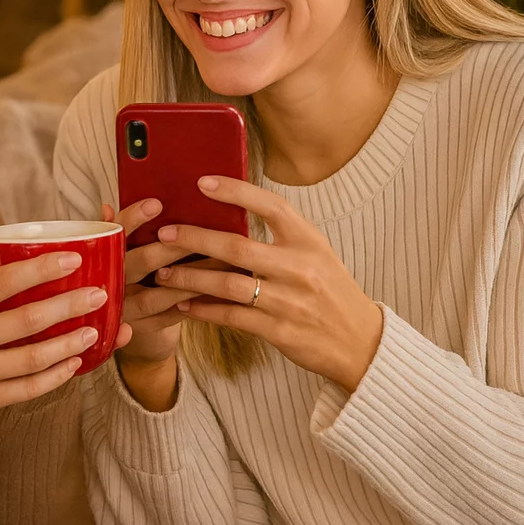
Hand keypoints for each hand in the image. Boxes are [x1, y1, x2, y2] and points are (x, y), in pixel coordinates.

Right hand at [0, 233, 117, 455]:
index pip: (1, 283)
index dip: (40, 269)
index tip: (71, 259)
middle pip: (27, 320)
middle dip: (68, 305)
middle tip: (99, 294)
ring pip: (32, 359)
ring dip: (68, 344)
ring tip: (95, 330)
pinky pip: (23, 391)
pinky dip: (52, 379)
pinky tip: (72, 366)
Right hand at [100, 200, 197, 409]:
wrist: (132, 324)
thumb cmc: (135, 275)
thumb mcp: (125, 250)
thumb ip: (121, 230)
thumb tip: (109, 207)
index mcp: (103, 257)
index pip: (114, 233)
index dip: (133, 218)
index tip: (157, 203)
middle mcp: (108, 284)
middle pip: (137, 262)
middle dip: (170, 248)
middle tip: (201, 235)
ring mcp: (125, 309)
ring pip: (156, 295)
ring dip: (189, 279)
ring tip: (221, 262)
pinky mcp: (144, 329)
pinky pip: (170, 316)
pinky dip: (194, 304)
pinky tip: (218, 291)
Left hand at [155, 177, 382, 392]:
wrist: (360, 341)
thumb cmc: (330, 290)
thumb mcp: (316, 252)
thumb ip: (281, 235)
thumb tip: (231, 212)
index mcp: (308, 240)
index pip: (270, 206)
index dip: (236, 191)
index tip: (202, 183)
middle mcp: (300, 268)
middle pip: (237, 248)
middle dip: (195, 239)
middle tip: (165, 234)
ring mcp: (289, 301)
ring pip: (228, 286)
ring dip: (191, 278)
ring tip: (163, 274)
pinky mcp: (280, 331)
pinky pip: (233, 318)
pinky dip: (205, 311)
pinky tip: (185, 305)